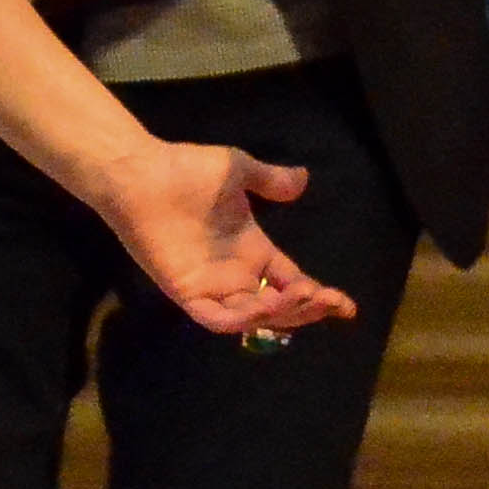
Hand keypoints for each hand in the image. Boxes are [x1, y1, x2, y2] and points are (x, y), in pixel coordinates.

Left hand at [95, 140, 359, 339]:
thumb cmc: (186, 170)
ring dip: (279, 315)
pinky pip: (216, 318)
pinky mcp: (186, 291)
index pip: (292, 282)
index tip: (346, 306)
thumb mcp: (238, 170)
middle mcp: (235, 274)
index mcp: (252, 250)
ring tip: (299, 297)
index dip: (319, 296)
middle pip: (279, 306)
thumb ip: (270, 180)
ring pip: (252, 318)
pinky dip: (240, 319)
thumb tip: (303, 179)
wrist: (142, 173)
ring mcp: (211, 285)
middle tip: (327, 300)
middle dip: (307, 309)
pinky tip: (262, 307)